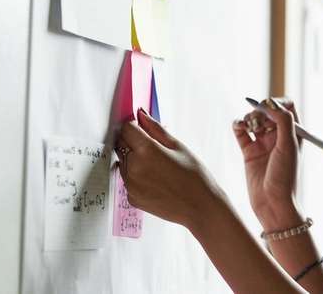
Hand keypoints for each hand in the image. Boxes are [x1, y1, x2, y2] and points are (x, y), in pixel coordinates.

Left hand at [117, 108, 224, 230]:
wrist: (200, 207)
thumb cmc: (195, 176)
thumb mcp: (178, 147)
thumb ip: (156, 129)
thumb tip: (141, 114)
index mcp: (146, 151)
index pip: (126, 128)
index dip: (134, 126)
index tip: (142, 129)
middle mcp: (133, 167)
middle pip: (122, 145)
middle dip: (133, 142)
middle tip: (154, 149)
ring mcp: (130, 185)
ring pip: (123, 163)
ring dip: (133, 159)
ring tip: (157, 167)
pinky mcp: (131, 198)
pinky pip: (127, 180)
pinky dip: (136, 176)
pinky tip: (155, 180)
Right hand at [232, 97, 303, 228]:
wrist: (273, 204)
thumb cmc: (286, 177)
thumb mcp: (288, 146)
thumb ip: (282, 121)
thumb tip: (270, 102)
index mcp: (293, 133)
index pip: (286, 106)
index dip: (276, 103)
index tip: (268, 109)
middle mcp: (279, 136)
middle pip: (267, 111)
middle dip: (260, 111)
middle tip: (257, 121)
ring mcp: (263, 144)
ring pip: (253, 120)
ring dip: (248, 118)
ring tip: (248, 127)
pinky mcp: (249, 152)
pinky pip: (241, 132)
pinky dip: (238, 125)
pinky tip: (238, 126)